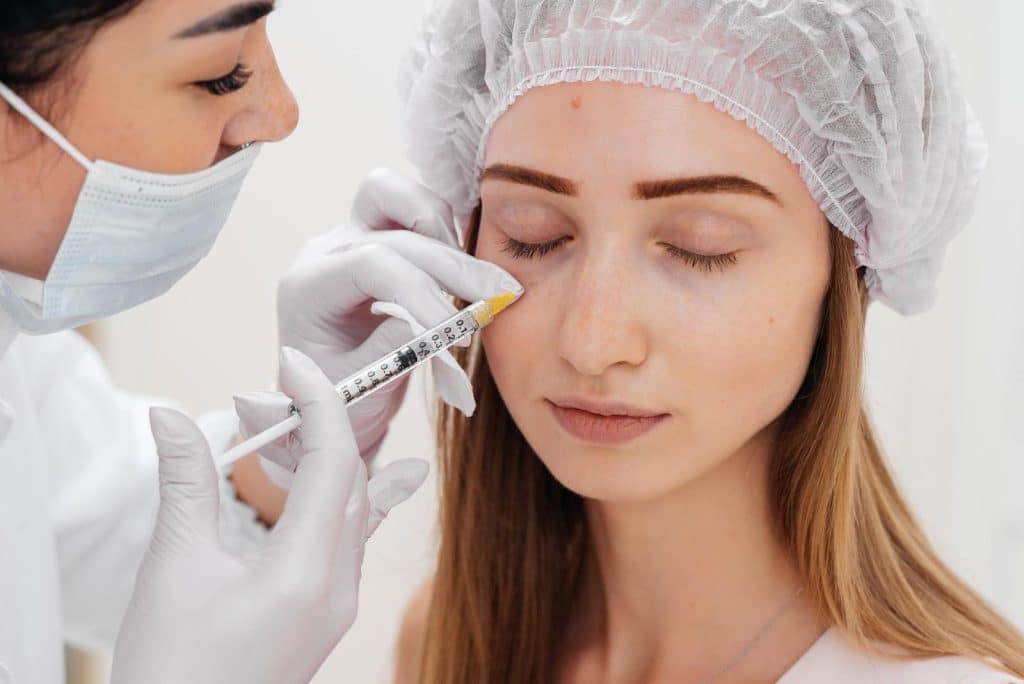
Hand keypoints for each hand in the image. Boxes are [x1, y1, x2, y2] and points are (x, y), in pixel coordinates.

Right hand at [111, 348, 427, 683]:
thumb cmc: (172, 667)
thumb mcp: (175, 567)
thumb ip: (186, 483)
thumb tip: (169, 416)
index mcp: (304, 573)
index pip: (335, 462)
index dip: (318, 402)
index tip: (292, 363)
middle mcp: (338, 587)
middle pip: (351, 480)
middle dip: (318, 426)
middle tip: (274, 394)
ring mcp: (340, 604)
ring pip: (356, 510)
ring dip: (332, 461)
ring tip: (302, 421)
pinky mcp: (329, 614)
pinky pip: (354, 540)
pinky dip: (352, 500)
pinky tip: (383, 476)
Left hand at [244, 169, 520, 473]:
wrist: (338, 397)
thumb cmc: (342, 397)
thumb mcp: (362, 386)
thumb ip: (391, 348)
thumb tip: (430, 318)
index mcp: (308, 287)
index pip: (372, 264)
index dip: (421, 292)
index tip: (454, 332)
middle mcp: (327, 251)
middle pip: (396, 231)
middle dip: (451, 267)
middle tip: (494, 301)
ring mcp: (352, 236)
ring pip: (396, 195)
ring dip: (445, 232)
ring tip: (477, 282)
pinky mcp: (381, 235)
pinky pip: (415, 207)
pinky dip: (448, 229)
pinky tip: (469, 270)